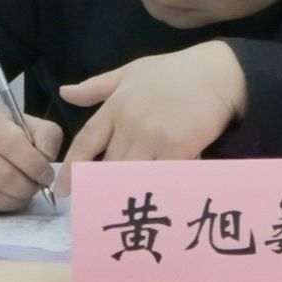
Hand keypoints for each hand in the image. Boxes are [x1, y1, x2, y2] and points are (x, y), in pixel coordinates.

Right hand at [0, 109, 62, 214]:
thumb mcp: (24, 124)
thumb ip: (46, 135)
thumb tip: (48, 157)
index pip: (14, 145)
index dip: (36, 165)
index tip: (47, 175)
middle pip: (4, 176)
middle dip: (28, 187)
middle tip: (37, 187)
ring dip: (16, 201)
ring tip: (24, 194)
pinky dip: (0, 208)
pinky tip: (7, 199)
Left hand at [56, 41, 245, 195]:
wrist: (217, 73)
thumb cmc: (173, 72)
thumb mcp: (130, 72)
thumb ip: (96, 86)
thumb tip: (64, 93)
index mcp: (116, 105)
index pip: (86, 141)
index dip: (72, 169)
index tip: (64, 190)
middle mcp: (130, 123)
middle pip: (105, 166)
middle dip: (98, 187)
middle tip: (92, 205)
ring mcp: (154, 138)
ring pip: (128, 176)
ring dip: (122, 192)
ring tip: (117, 209)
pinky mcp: (178, 150)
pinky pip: (157, 178)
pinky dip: (151, 189)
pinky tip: (148, 201)